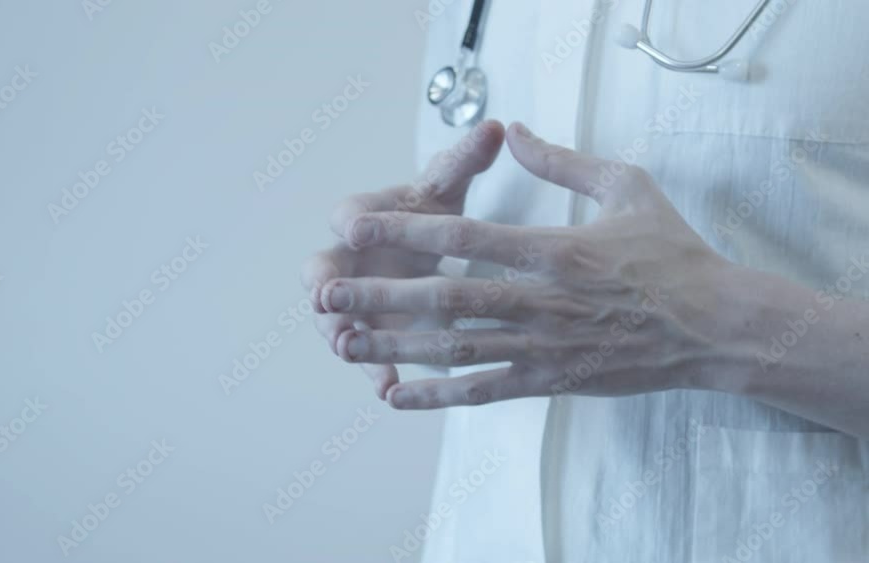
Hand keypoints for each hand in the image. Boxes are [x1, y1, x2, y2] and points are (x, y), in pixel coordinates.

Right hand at [301, 121, 504, 398]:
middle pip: (322, 270)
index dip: (350, 220)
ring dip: (340, 333)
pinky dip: (373, 369)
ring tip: (349, 347)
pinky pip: (365, 354)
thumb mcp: (449, 191)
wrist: (428, 255)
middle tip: (326, 297)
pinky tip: (386, 387)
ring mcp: (352, 300)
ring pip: (334, 318)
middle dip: (324, 285)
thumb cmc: (433, 216)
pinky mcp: (368, 333)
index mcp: (366, 217)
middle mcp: (347, 258)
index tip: (352, 227)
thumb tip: (494, 127)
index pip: (349, 213)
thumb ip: (464, 163)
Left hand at [318, 122, 737, 408]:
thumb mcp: (626, 187)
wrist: (716, 327)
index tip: (354, 228)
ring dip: (394, 346)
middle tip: (325, 292)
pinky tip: (395, 395)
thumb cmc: (672, 254)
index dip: (405, 231)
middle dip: (380, 294)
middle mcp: (543, 301)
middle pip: (446, 297)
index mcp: (557, 250)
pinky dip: (437, 395)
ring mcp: (545, 346)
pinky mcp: (551, 379)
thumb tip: (515, 129)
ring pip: (457, 347)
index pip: (466, 237)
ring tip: (341, 341)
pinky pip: (485, 389)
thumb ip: (563, 160)